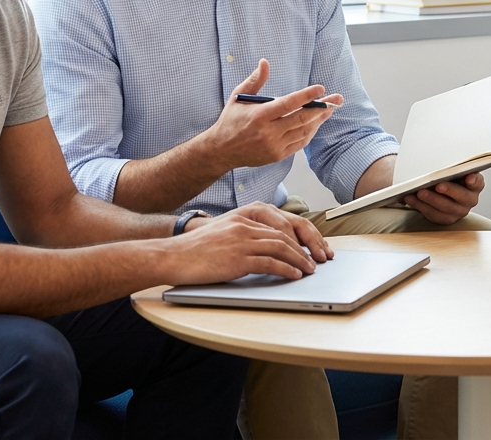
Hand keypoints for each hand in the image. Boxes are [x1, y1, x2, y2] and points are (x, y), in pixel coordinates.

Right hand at [169, 203, 331, 283]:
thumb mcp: (224, 233)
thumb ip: (245, 236)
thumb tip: (270, 250)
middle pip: (286, 234)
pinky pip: (270, 263)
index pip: (281, 222)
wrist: (172, 256)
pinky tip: (294, 275)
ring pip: (281, 247)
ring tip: (310, 269)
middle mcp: (245, 224)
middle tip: (318, 259)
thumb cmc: (196, 250)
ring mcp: (241, 240)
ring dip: (300, 260)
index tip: (311, 245)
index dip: (300, 235)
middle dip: (306, 247)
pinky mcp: (237, 258)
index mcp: (243, 216)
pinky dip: (286, 269)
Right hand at [197, 59, 343, 170]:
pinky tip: (316, 122)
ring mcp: (274, 146)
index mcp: (259, 116)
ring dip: (319, 120)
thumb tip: (265, 62)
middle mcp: (268, 132)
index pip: (288, 104)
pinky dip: (310, 132)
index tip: (321, 89)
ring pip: (304, 131)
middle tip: (337, 99)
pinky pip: (300, 143)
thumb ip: (255, 80)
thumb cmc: (231, 120)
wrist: (222, 150)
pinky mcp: (277, 155)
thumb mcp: (238, 97)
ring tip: (330, 109)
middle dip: (322, 108)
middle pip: (301, 119)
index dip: (306, 96)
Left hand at [402, 172, 483, 224]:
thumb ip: (450, 167)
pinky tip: (411, 198)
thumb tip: (437, 160)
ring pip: (446, 208)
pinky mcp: (446, 219)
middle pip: (463, 197)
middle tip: (438, 185)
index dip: (474, 181)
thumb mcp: (451, 170)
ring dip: (431, 199)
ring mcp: (459, 211)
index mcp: (474, 184)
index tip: (468, 178)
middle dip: (450, 190)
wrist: (439, 191)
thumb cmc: (447, 177)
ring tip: (419, 192)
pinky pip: (434, 215)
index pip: (478, 182)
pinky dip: (420, 206)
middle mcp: (469, 199)